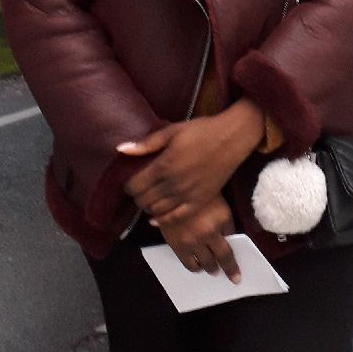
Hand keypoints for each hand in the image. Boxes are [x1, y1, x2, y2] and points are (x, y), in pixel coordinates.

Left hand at [118, 99, 265, 215]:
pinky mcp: (199, 202)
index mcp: (164, 165)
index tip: (130, 181)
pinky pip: (176, 218)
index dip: (128, 185)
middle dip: (137, 196)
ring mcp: (186, 195)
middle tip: (139, 189)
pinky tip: (156, 218)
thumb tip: (120, 149)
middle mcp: (173, 184)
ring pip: (156, 211)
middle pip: (143, 200)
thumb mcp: (172, 131)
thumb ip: (147, 143)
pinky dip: (162, 220)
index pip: (135, 186)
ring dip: (148, 207)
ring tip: (149, 198)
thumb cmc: (201, 131)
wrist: (232, 138)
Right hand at [157, 196, 239, 282]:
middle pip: (220, 258)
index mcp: (222, 220)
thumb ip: (224, 223)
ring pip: (205, 264)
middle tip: (226, 274)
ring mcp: (192, 241)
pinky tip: (196, 265)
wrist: (171, 190)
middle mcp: (209, 233)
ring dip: (209, 268)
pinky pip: (188, 263)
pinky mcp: (177, 244)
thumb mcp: (218, 204)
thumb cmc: (200, 194)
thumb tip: (228, 241)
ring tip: (211, 269)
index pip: (232, 245)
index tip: (236, 277)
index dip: (234, 263)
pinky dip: (194, 267)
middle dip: (225, 269)